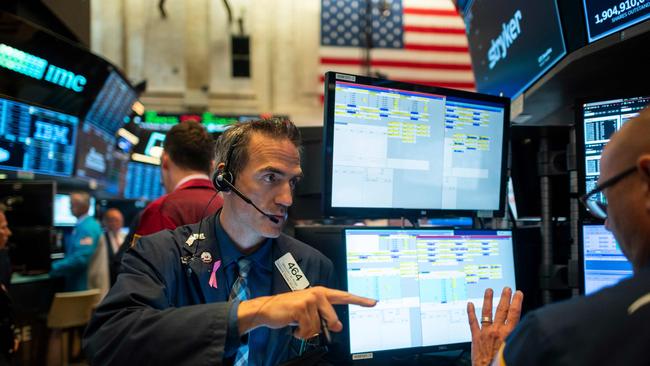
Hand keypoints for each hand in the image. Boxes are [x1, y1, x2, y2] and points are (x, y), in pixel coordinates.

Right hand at [238, 286, 376, 338]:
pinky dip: (300, 333)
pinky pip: (308, 330)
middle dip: (322, 328)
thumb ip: (324, 317)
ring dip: (306, 331)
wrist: (267, 309)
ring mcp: (309, 299)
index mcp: (321, 293)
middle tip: (307, 325)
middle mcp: (317, 294)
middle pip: (332, 320)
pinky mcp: (301, 307)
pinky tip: (293, 325)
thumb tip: (337, 327)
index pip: (344, 297)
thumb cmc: (288, 311)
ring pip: (318, 327)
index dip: (360, 300)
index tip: (373, 302)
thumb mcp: (309, 313)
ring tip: (297, 322)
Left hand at [467, 287, 523, 365]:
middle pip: (502, 310)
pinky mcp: (475, 337)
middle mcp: (496, 331)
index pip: (514, 313)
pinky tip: (469, 304)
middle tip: (506, 289)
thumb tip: (522, 328)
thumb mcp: (514, 348)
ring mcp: (485, 332)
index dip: (517, 302)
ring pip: (486, 312)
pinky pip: (472, 322)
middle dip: (505, 298)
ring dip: (488, 300)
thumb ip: (516, 336)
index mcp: (508, 334)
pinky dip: (470, 312)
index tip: (518, 294)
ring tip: (489, 290)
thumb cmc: (501, 363)